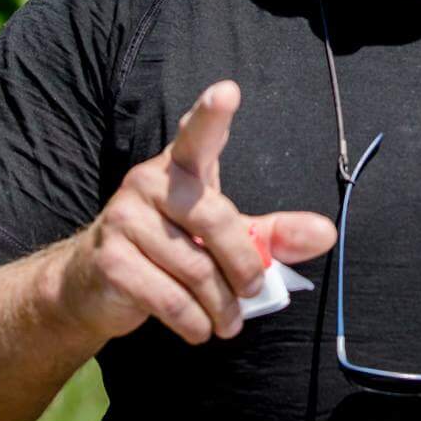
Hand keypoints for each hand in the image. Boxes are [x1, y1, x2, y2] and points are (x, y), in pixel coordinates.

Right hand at [63, 80, 337, 344]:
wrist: (93, 282)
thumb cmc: (171, 248)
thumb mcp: (223, 237)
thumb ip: (272, 234)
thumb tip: (326, 234)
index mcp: (180, 166)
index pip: (197, 134)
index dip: (212, 115)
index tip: (227, 91)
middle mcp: (148, 181)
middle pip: (217, 219)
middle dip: (244, 267)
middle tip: (251, 293)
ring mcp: (123, 218)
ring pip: (197, 269)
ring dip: (221, 307)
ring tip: (227, 321)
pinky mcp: (110, 259)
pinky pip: (170, 298)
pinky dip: (194, 322)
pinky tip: (199, 328)